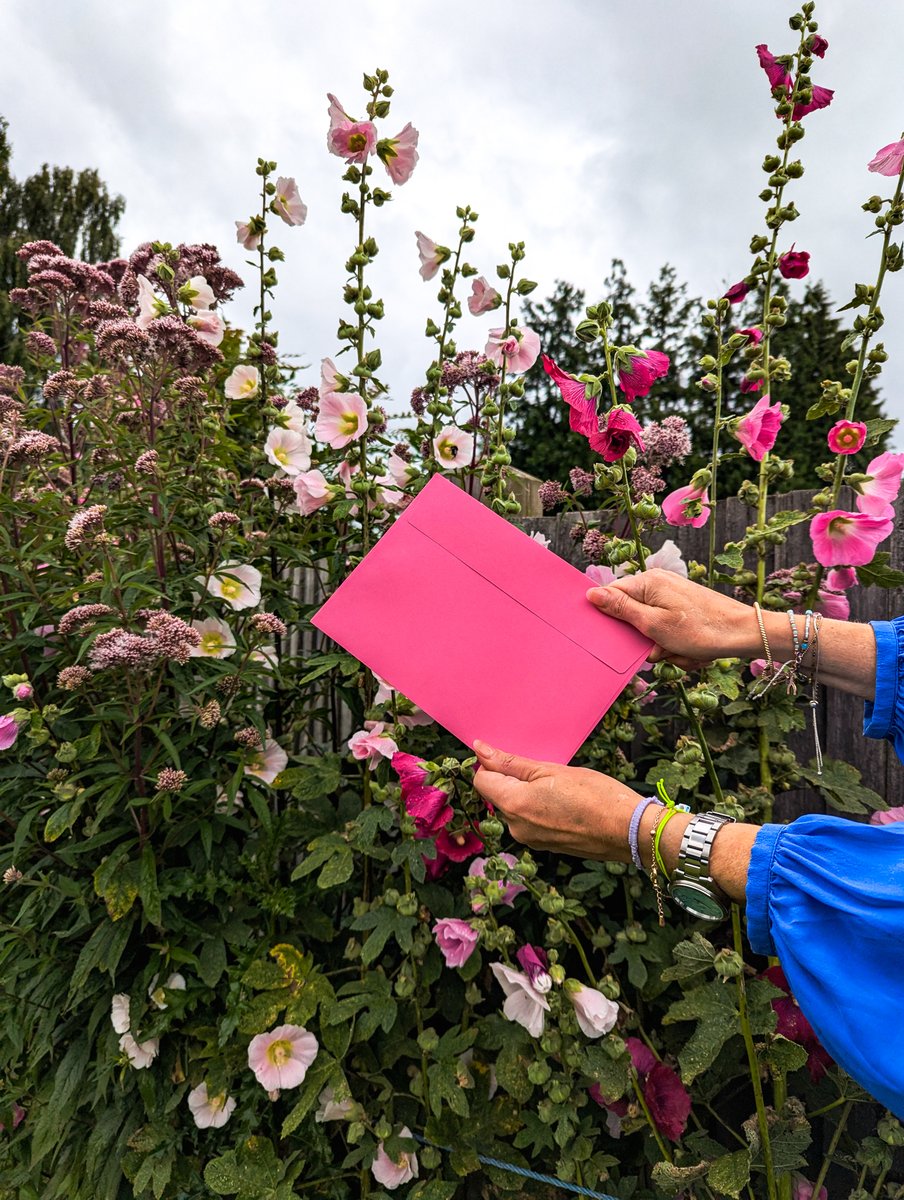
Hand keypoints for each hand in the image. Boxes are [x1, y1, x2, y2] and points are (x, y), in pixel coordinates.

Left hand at [472, 741, 640, 861]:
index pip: (481, 780)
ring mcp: (530, 840)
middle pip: (497, 795)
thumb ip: (512, 763)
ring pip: (515, 808)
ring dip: (527, 794)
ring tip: (559, 786)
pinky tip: (564, 802)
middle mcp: (515, 827)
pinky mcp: (544, 845)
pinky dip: (539, 808)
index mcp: (513, 805)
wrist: (629, 831)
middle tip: (544, 770)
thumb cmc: (596, 795)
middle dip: (512, 780)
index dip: (492, 765)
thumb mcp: (551, 770)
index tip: (513, 757)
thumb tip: (479, 750)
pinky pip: (530, 821)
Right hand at [587, 569, 755, 665]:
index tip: (621, 635)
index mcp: (647, 582)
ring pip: (651, 628)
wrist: (743, 633)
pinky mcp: (684, 608)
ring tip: (681, 650)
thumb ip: (620, 608)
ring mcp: (672, 596)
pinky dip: (676, 645)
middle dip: (644, 639)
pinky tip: (690, 650)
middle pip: (631, 615)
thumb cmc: (699, 630)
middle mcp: (658, 584)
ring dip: (663, 646)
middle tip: (661, 648)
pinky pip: (668, 631)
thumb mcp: (652, 624)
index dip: (612, 618)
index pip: (611, 595)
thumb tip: (591, 594)